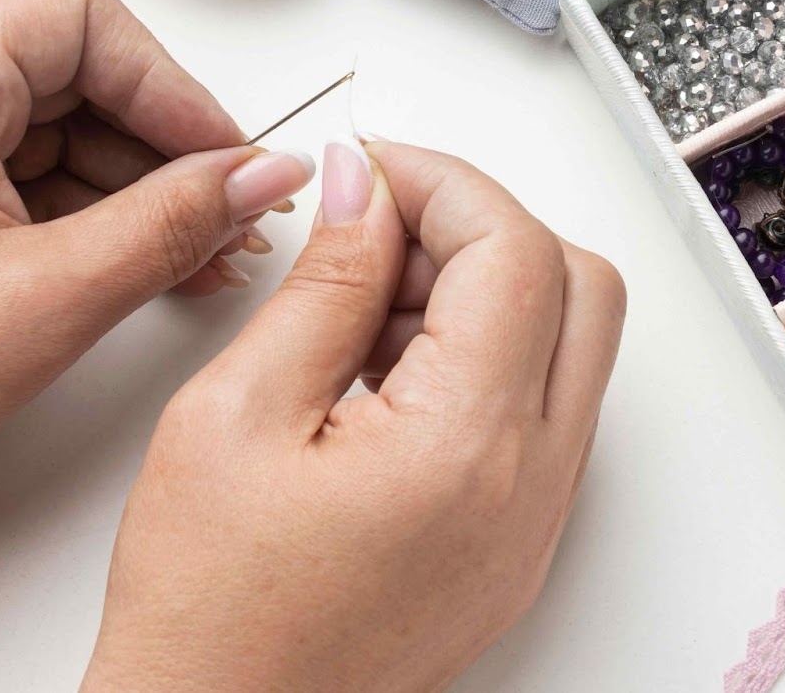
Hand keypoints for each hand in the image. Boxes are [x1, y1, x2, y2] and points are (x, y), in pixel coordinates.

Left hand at [0, 0, 314, 649]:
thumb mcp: (51, 298)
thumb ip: (174, 224)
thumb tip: (263, 175)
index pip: (81, 19)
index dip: (171, 84)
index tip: (226, 157)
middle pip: (80, 70)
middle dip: (165, 145)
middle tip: (230, 216)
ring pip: (65, 129)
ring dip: (140, 190)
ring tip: (204, 259)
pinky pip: (34, 177)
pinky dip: (95, 217)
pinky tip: (151, 268)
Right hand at [82, 141, 625, 692]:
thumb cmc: (206, 615)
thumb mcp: (236, 414)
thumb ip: (324, 284)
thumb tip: (365, 190)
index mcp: (468, 450)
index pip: (515, 251)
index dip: (444, 183)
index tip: (373, 169)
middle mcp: (532, 491)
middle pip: (579, 289)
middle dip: (483, 228)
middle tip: (379, 226)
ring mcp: (535, 526)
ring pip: (568, 347)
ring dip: (485, 292)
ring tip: (361, 305)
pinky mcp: (517, 546)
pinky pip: (538, 412)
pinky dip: (481, 359)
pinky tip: (381, 365)